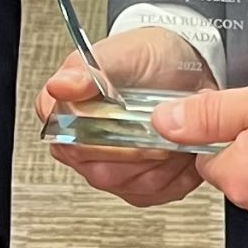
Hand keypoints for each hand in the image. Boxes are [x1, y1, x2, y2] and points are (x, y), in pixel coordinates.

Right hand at [35, 27, 212, 208]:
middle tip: (160, 120)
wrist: (188, 68)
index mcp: (66, 113)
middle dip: (137, 146)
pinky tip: (181, 146)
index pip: (66, 139)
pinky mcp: (135, 186)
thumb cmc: (150, 58)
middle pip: (100, 169)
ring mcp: (108, 169)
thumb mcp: (121, 54)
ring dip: (159, 158)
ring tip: (174, 129)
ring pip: (128, 183)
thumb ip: (88, 71)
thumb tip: (59, 87)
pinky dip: (175, 172)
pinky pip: (152, 193)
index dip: (99, 131)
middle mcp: (81, 146)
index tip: (124, 112)